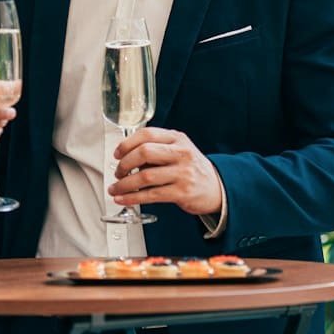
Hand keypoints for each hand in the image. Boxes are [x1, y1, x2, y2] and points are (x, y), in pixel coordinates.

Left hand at [108, 127, 224, 217]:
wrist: (217, 188)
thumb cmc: (192, 169)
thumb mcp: (179, 150)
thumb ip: (157, 149)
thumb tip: (126, 157)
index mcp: (178, 138)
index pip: (147, 134)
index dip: (127, 143)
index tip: (118, 154)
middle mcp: (182, 153)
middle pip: (145, 152)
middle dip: (124, 164)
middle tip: (118, 172)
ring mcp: (183, 173)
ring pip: (145, 176)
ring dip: (124, 184)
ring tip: (116, 189)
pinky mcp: (182, 192)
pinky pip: (151, 195)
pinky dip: (132, 198)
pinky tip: (123, 199)